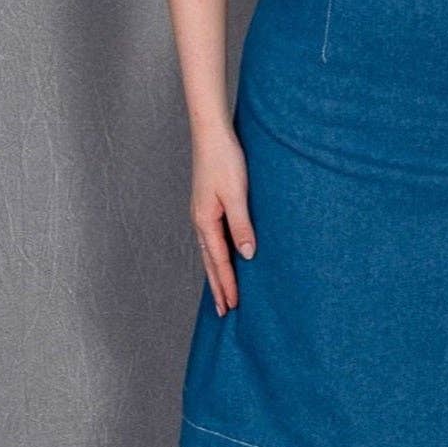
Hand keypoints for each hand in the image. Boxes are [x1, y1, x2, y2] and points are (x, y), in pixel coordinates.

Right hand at [190, 125, 254, 315]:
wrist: (211, 134)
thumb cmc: (225, 160)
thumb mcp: (237, 194)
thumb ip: (242, 225)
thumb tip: (247, 256)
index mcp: (206, 221)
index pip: (218, 261)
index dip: (227, 285)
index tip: (233, 307)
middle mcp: (200, 221)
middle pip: (209, 262)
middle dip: (217, 287)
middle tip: (223, 312)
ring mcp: (202, 213)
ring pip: (209, 252)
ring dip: (215, 274)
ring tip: (221, 293)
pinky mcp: (207, 206)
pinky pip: (211, 239)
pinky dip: (215, 256)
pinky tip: (222, 258)